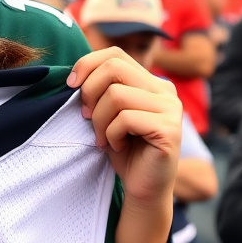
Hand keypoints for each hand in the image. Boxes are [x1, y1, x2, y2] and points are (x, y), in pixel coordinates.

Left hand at [68, 47, 181, 207]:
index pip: (115, 54)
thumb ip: (100, 89)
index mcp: (151, 81)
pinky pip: (125, 119)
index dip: (87, 64)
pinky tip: (118, 146)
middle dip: (90, 93)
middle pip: (114, 68)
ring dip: (99, 120)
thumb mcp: (106, 112)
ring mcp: (171, 109)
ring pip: (116, 94)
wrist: (142, 188)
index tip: (70, 85)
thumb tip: (75, 76)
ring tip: (104, 138)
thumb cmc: (122, 148)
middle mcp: (165, 90)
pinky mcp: (169, 129)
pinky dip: (112, 134)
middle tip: (86, 117)